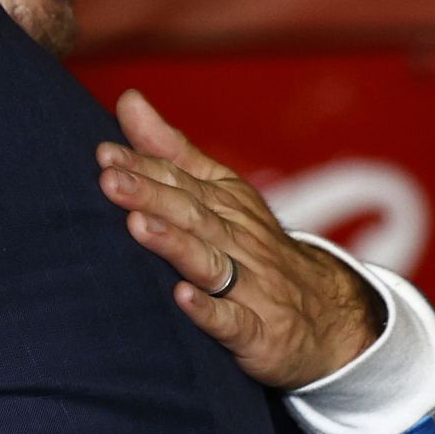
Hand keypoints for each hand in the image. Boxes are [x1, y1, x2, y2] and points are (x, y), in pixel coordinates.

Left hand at [95, 89, 383, 389]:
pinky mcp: (259, 334)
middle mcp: (239, 241)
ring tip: (138, 226)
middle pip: (193, 215)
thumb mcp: (221, 194)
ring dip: (175, 244)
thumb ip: (172, 152)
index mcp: (227, 206)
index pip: (181, 182)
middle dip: (151, 196)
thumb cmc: (256, 250)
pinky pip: (234, 321)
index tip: (104, 155)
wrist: (330, 319)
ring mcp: (251, 288)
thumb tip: (128, 99)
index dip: (143, 167)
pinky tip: (182, 298)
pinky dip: (209, 311)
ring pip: (210, 262)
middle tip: (109, 181)